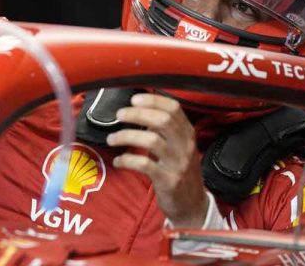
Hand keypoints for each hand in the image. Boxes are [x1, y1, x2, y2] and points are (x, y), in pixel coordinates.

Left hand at [107, 94, 208, 227]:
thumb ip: (165, 130)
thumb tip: (141, 110)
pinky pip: (144, 165)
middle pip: (162, 121)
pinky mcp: (168, 181)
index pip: (174, 109)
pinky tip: (118, 161)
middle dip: (137, 114)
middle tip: (119, 115)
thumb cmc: (180, 172)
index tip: (134, 99)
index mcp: (188, 134)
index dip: (153, 101)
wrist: (192, 205)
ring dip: (127, 136)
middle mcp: (185, 146)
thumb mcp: (179, 148)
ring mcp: (178, 164)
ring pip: (152, 141)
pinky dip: (127, 160)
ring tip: (112, 139)